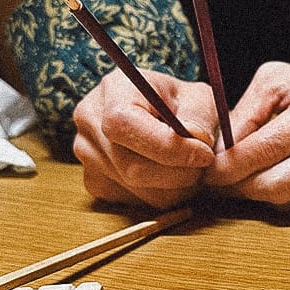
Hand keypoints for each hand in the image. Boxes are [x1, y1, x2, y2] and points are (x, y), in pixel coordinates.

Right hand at [72, 69, 217, 208]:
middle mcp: (90, 121)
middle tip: (203, 164)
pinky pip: (131, 200)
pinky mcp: (94, 180)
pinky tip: (168, 173)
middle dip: (177, 173)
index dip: (166, 147)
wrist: (165, 115)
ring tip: (190, 167)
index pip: (124, 125)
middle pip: (130, 166)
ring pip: (135, 190)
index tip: (203, 154)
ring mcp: (86, 154)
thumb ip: (199, 117)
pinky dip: (160, 194)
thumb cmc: (183, 104)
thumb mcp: (199, 98)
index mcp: (114, 89)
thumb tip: (196, 140)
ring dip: (174, 187)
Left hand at [204, 62, 289, 208]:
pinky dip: (287, 196)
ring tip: (239, 181)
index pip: (275, 143)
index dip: (235, 162)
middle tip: (217, 184)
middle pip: (284, 182)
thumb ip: (249, 111)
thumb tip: (221, 151)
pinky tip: (274, 182)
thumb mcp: (286, 81)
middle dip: (243, 186)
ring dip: (260, 194)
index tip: (210, 170)